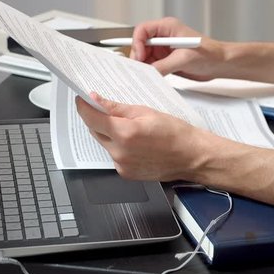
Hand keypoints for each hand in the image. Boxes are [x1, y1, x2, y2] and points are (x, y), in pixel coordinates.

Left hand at [75, 92, 208, 180]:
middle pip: (95, 131)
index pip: (92, 118)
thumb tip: (96, 101)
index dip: (84, 107)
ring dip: (110, 134)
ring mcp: (122, 165)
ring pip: (105, 144)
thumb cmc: (175, 133)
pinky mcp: (126, 173)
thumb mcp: (145, 112)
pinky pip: (114, 156)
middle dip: (99, 119)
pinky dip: (118, 147)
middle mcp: (120, 152)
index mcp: (124, 133)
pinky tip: (136, 143)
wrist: (191, 156)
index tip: (82, 100)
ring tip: (131, 129)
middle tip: (109, 110)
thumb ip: (117, 108)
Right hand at [131, 17, 224, 80]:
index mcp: (168, 27)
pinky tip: (152, 78)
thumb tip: (147, 72)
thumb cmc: (210, 54)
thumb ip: (163, 65)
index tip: (141, 57)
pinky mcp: (167, 61)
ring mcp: (164, 49)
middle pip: (141, 44)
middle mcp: (164, 37)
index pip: (142, 30)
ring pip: (145, 57)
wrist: (221, 64)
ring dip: (144, 66)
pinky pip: (153, 66)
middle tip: (140, 70)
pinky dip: (150, 72)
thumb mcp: (184, 59)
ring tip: (146, 76)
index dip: (138, 43)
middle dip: (139, 57)